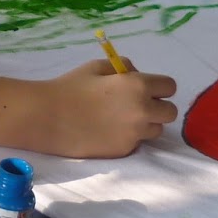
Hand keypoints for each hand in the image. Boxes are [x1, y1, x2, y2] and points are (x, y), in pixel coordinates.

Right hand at [30, 60, 178, 157]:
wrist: (48, 117)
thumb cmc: (70, 87)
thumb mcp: (97, 67)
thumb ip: (124, 68)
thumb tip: (137, 75)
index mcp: (138, 86)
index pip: (170, 87)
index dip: (159, 86)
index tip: (146, 88)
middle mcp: (143, 112)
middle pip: (170, 112)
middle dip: (157, 107)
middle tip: (137, 105)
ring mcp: (134, 134)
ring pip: (155, 130)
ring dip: (145, 123)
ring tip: (120, 119)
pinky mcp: (123, 151)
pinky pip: (136, 142)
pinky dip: (127, 137)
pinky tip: (107, 130)